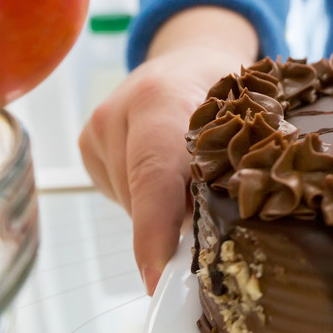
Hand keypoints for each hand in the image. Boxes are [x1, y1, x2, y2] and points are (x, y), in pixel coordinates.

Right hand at [78, 7, 257, 293]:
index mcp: (162, 98)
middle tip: (214, 224)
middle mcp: (120, 111)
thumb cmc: (228, 92)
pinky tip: (166, 171)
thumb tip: (226, 242)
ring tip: (191, 178)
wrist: (190, 57)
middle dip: (175, 225)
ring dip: (163, 211)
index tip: (157, 276)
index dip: (155, 229)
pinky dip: (147, 198)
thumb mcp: (245, 119)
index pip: (153, 174)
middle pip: (143, 199)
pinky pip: (121, 194)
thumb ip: (233, 171)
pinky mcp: (87, 144)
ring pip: (131, 203)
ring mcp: (97, 128)